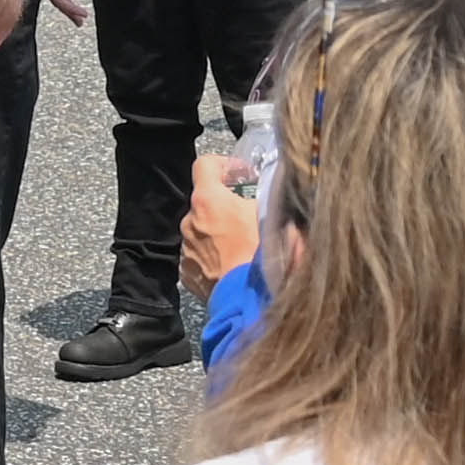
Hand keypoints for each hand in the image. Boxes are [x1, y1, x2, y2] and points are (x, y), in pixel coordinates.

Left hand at [180, 151, 260, 298]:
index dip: (224, 164)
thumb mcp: (273, 216)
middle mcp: (189, 221)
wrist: (246, 300)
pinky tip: (232, 263)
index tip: (240, 174)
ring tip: (244, 245)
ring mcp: (185, 246)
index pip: (204, 164)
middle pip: (205, 201)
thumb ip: (268, 198)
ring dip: (219, 232)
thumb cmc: (261, 256)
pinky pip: (199, 254)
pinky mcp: (186, 270)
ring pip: (202, 230)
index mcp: (208, 200)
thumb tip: (279, 191)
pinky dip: (213, 255)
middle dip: (225, 204)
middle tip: (249, 214)